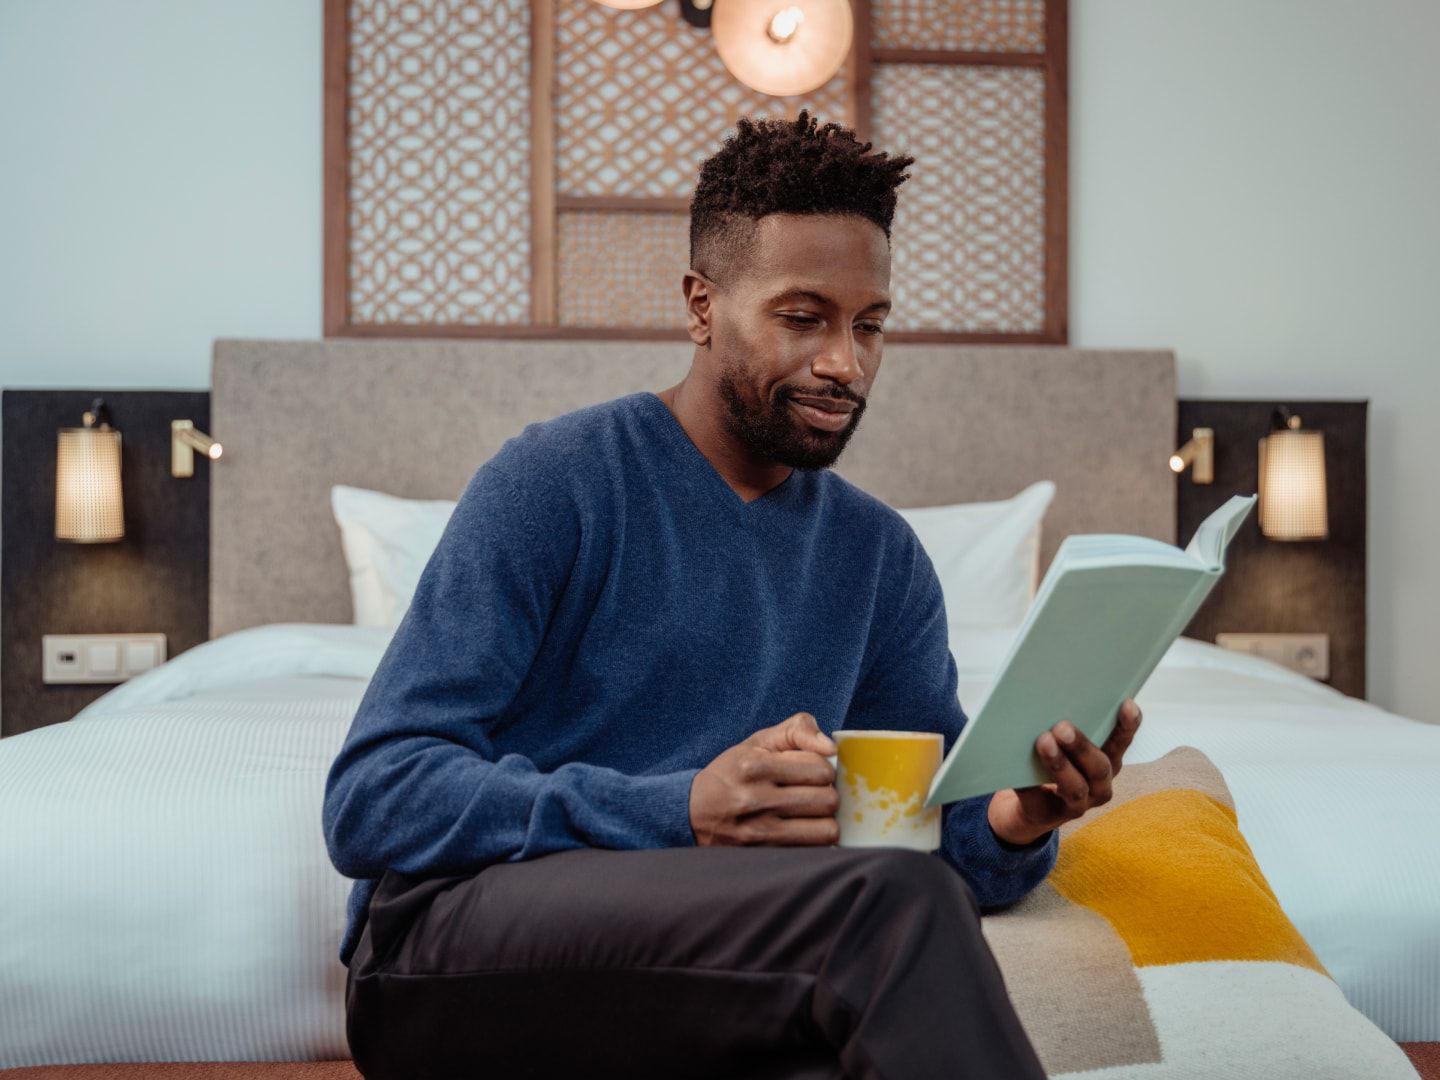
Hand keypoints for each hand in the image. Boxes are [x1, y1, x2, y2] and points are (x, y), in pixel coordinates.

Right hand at [690, 712, 839, 846]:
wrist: (691, 813)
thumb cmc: (732, 773)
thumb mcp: (758, 741)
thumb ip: (797, 730)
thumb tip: (831, 748)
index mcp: (754, 765)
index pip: (821, 768)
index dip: (823, 768)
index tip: (810, 771)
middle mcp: (755, 799)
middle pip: (828, 799)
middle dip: (827, 794)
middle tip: (812, 793)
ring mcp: (758, 832)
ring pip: (826, 829)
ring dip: (824, 820)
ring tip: (810, 813)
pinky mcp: (762, 855)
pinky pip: (813, 851)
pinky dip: (814, 840)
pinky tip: (801, 830)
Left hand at [986, 699, 1143, 846]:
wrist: (1033, 802)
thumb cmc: (1054, 762)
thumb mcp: (1064, 744)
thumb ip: (1065, 729)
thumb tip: (1048, 703)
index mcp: (1109, 762)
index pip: (1122, 742)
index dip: (1127, 725)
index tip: (1127, 703)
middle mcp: (1101, 785)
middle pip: (1099, 766)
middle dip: (1081, 746)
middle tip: (1062, 726)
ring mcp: (1080, 804)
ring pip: (1075, 787)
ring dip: (1059, 764)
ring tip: (1044, 742)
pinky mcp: (1053, 815)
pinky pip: (1042, 799)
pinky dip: (1029, 784)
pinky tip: (1016, 770)